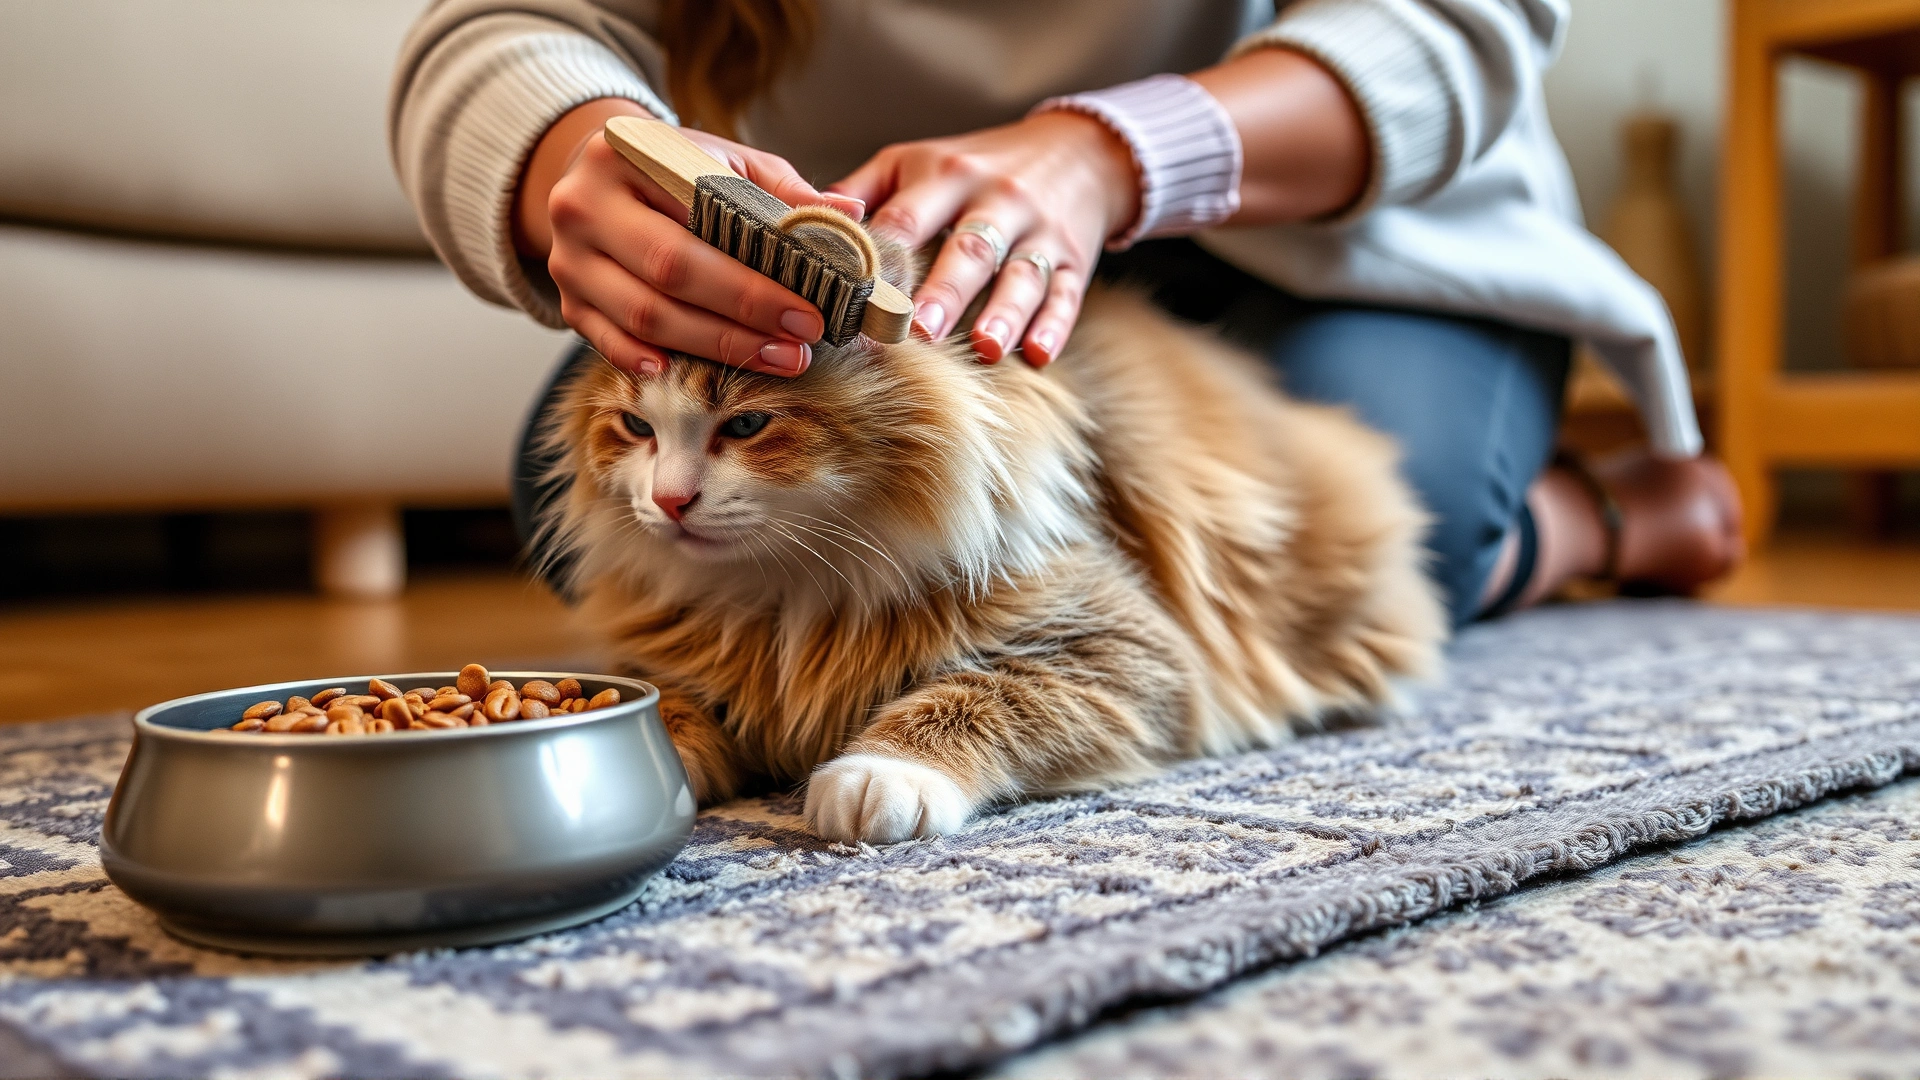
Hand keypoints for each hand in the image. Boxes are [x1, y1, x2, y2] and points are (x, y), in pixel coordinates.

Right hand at [514, 98, 866, 375]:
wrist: (596, 174)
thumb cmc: (673, 170)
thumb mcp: (724, 159)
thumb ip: (781, 189)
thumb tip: (848, 216)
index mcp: (626, 152)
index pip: (700, 217)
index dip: (758, 271)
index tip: (811, 307)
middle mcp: (584, 203)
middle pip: (670, 272)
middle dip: (744, 316)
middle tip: (800, 342)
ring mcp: (569, 256)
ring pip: (643, 316)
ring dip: (715, 346)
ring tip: (775, 358)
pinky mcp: (567, 298)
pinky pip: (606, 341)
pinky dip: (647, 360)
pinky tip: (687, 371)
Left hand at [830, 111, 1139, 365]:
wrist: (1077, 152)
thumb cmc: (977, 165)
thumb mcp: (918, 160)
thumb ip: (862, 191)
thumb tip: (798, 223)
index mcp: (947, 177)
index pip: (908, 219)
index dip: (880, 260)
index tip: (852, 301)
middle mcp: (997, 202)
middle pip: (969, 249)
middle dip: (944, 291)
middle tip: (916, 331)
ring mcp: (1040, 233)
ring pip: (1022, 275)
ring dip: (1004, 313)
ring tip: (984, 348)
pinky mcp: (1076, 261)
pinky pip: (1066, 295)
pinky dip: (1054, 326)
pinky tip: (1037, 355)